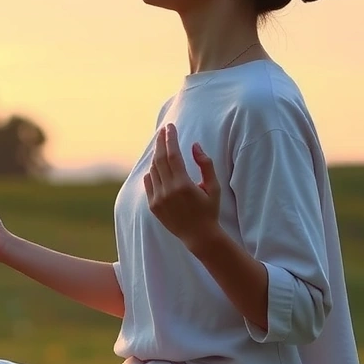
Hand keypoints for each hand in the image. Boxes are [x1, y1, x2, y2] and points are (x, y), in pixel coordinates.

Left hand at [144, 123, 220, 252]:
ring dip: (157, 156)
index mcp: (184, 185)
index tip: (170, 127)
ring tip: (163, 146)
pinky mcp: (152, 205)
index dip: (171, 139)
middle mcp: (168, 191)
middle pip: (160, 159)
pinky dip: (152, 171)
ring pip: (153, 170)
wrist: (199, 236)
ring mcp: (158, 199)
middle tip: (163, 130)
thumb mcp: (213, 187)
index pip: (173, 155)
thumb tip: (195, 145)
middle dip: (161, 142)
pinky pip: (149, 182)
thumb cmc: (209, 210)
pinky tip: (157, 165)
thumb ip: (206, 165)